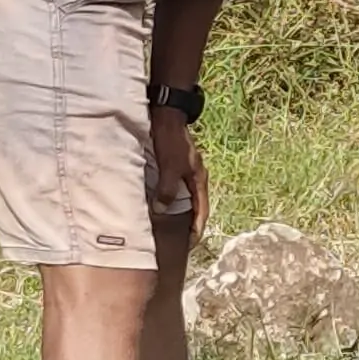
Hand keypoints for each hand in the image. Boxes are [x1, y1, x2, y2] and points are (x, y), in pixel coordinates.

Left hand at [148, 107, 203, 231]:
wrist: (167, 114)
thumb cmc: (170, 140)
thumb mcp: (170, 166)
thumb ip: (167, 189)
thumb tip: (161, 210)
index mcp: (198, 179)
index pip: (202, 211)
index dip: (196, 230)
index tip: (190, 246)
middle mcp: (194, 177)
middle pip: (193, 206)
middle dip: (187, 224)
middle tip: (177, 242)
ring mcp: (185, 171)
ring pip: (182, 198)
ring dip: (175, 212)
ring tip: (165, 228)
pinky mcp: (173, 166)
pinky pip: (172, 189)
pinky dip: (167, 200)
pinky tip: (156, 205)